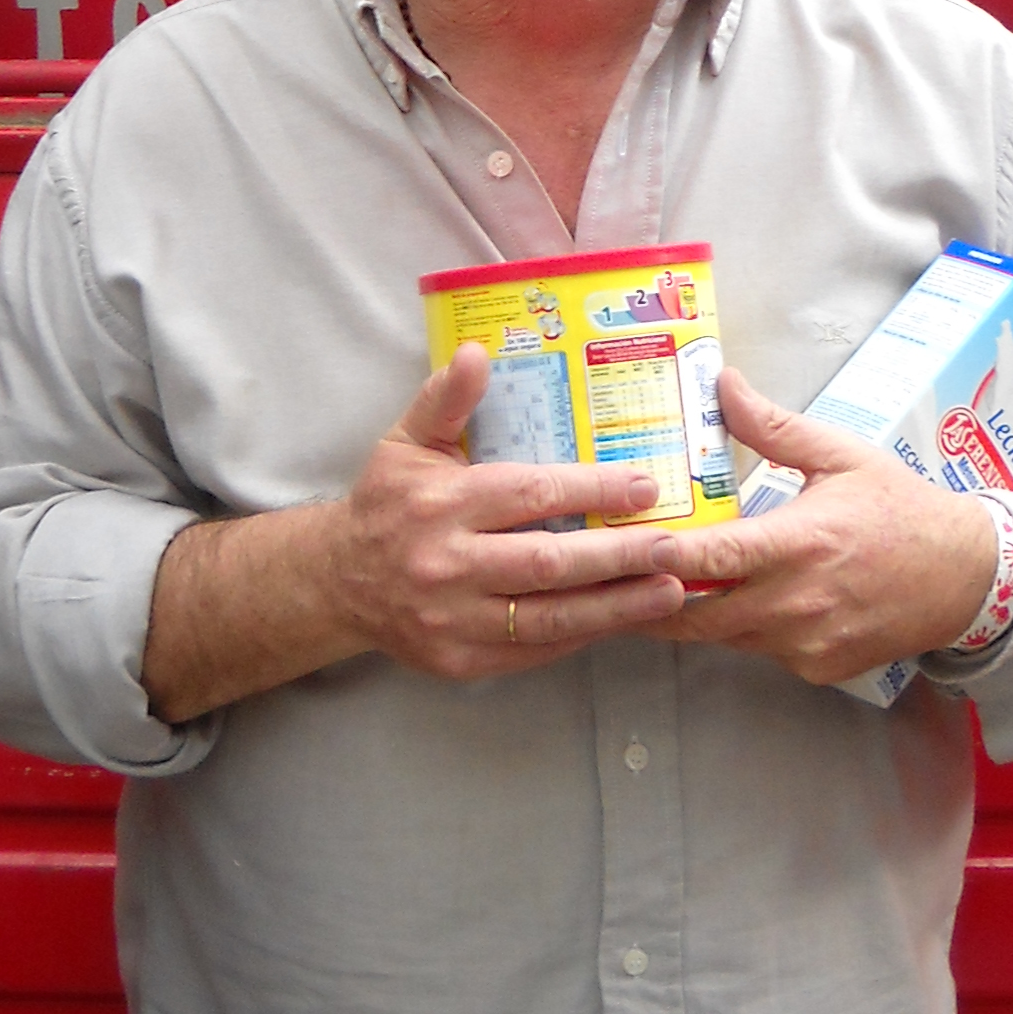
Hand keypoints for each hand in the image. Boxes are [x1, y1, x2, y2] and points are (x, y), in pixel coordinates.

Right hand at [326, 343, 689, 680]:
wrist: (338, 582)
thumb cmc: (386, 503)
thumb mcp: (406, 441)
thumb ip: (445, 399)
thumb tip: (478, 352)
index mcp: (440, 502)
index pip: (530, 494)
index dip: (591, 490)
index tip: (645, 486)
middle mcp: (447, 562)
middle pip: (548, 561)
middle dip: (618, 554)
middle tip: (674, 544)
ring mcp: (453, 619)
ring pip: (548, 616)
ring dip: (615, 606)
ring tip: (671, 591)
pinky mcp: (460, 661)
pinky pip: (532, 650)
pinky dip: (581, 635)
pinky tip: (622, 619)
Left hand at [646, 373, 1000, 685]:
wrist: (967, 577)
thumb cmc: (900, 509)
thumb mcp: (840, 456)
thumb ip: (774, 427)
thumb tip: (723, 383)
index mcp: (800, 543)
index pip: (710, 557)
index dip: (657, 557)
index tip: (616, 549)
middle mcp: (798, 603)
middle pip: (698, 616)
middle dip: (649, 602)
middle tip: (607, 583)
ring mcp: (807, 644)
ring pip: (725, 637)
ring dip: (692, 616)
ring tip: (650, 590)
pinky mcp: (818, 669)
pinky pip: (761, 652)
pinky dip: (742, 631)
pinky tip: (737, 604)